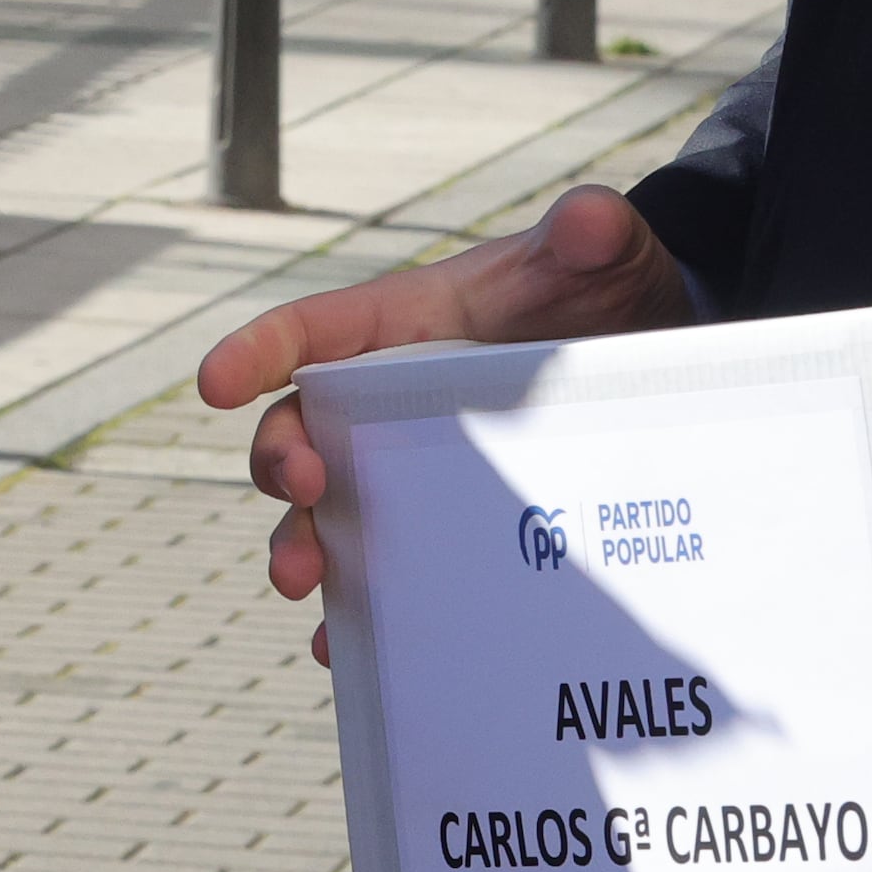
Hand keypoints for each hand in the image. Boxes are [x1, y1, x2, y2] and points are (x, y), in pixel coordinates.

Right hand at [193, 185, 695, 656]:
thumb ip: (591, 235)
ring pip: (327, 513)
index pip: (313, 333)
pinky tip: (345, 653)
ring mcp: (411, 471)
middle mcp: (387, 402)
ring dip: (301, 545)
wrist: (656, 364)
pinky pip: (382, 578)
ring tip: (304, 582)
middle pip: (301, 430)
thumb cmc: (610, 294)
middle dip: (282, 463)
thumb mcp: (606, 260)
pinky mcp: (448, 528)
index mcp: (408, 326)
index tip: (214, 383)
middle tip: (303, 491)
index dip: (256, 352)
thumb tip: (594, 219)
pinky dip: (357, 618)